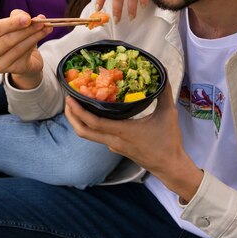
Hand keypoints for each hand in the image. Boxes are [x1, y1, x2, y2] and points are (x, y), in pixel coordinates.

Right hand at [0, 10, 52, 89]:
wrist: (25, 59)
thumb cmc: (15, 38)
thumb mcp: (14, 25)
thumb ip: (17, 16)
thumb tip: (28, 17)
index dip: (10, 23)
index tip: (27, 18)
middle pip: (6, 40)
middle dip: (25, 30)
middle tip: (39, 22)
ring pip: (18, 48)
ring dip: (34, 35)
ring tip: (45, 27)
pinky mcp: (13, 70)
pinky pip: (25, 55)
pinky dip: (36, 42)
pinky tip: (44, 34)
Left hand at [64, 81, 202, 200]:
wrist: (169, 166)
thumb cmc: (168, 142)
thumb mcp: (168, 114)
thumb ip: (164, 92)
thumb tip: (162, 71)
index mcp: (123, 132)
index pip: (94, 123)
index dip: (79, 111)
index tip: (70, 97)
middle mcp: (114, 140)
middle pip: (83, 131)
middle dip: (71, 116)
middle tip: (67, 99)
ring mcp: (114, 146)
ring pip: (89, 135)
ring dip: (79, 121)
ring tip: (76, 104)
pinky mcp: (116, 148)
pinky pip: (98, 136)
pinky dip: (91, 125)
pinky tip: (94, 113)